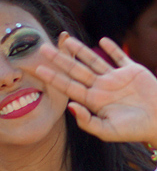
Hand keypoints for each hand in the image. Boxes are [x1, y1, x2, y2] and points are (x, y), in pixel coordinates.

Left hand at [36, 36, 156, 146]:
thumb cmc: (132, 130)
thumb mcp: (106, 131)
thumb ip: (86, 121)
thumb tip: (70, 106)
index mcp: (93, 101)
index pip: (68, 86)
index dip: (53, 77)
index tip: (38, 69)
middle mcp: (101, 88)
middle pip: (75, 70)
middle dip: (59, 59)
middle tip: (42, 48)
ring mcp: (116, 78)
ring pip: (93, 60)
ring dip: (79, 50)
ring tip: (65, 39)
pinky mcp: (132, 71)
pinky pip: (119, 57)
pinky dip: (111, 48)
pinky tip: (101, 40)